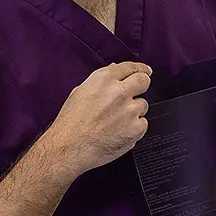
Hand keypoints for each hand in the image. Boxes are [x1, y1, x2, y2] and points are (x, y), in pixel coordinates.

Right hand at [43, 62, 151, 178]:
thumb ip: (100, 82)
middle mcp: (119, 92)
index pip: (129, 67)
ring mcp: (129, 110)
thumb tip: (113, 72)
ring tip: (116, 120)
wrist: (70, 147)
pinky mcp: (136, 128)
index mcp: (103, 80)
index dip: (140, 68)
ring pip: (143, 104)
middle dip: (142, 85)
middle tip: (137, 92)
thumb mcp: (79, 93)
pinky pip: (143, 123)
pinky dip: (135, 127)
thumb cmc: (70, 124)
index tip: (145, 71)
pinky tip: (119, 131)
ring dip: (134, 111)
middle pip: (143, 81)